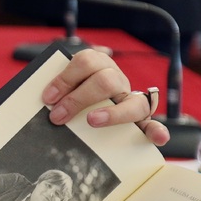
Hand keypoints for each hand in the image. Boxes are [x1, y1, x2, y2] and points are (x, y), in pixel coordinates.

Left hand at [41, 50, 169, 145]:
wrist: (92, 96)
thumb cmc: (71, 90)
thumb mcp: (63, 83)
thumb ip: (56, 89)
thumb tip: (42, 102)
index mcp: (97, 63)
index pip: (85, 62)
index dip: (65, 78)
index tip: (48, 97)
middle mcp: (116, 79)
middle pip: (105, 81)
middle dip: (79, 99)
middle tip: (58, 115)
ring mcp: (130, 99)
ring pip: (133, 102)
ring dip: (113, 114)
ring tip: (92, 122)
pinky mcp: (140, 119)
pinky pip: (152, 124)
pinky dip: (157, 130)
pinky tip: (158, 139)